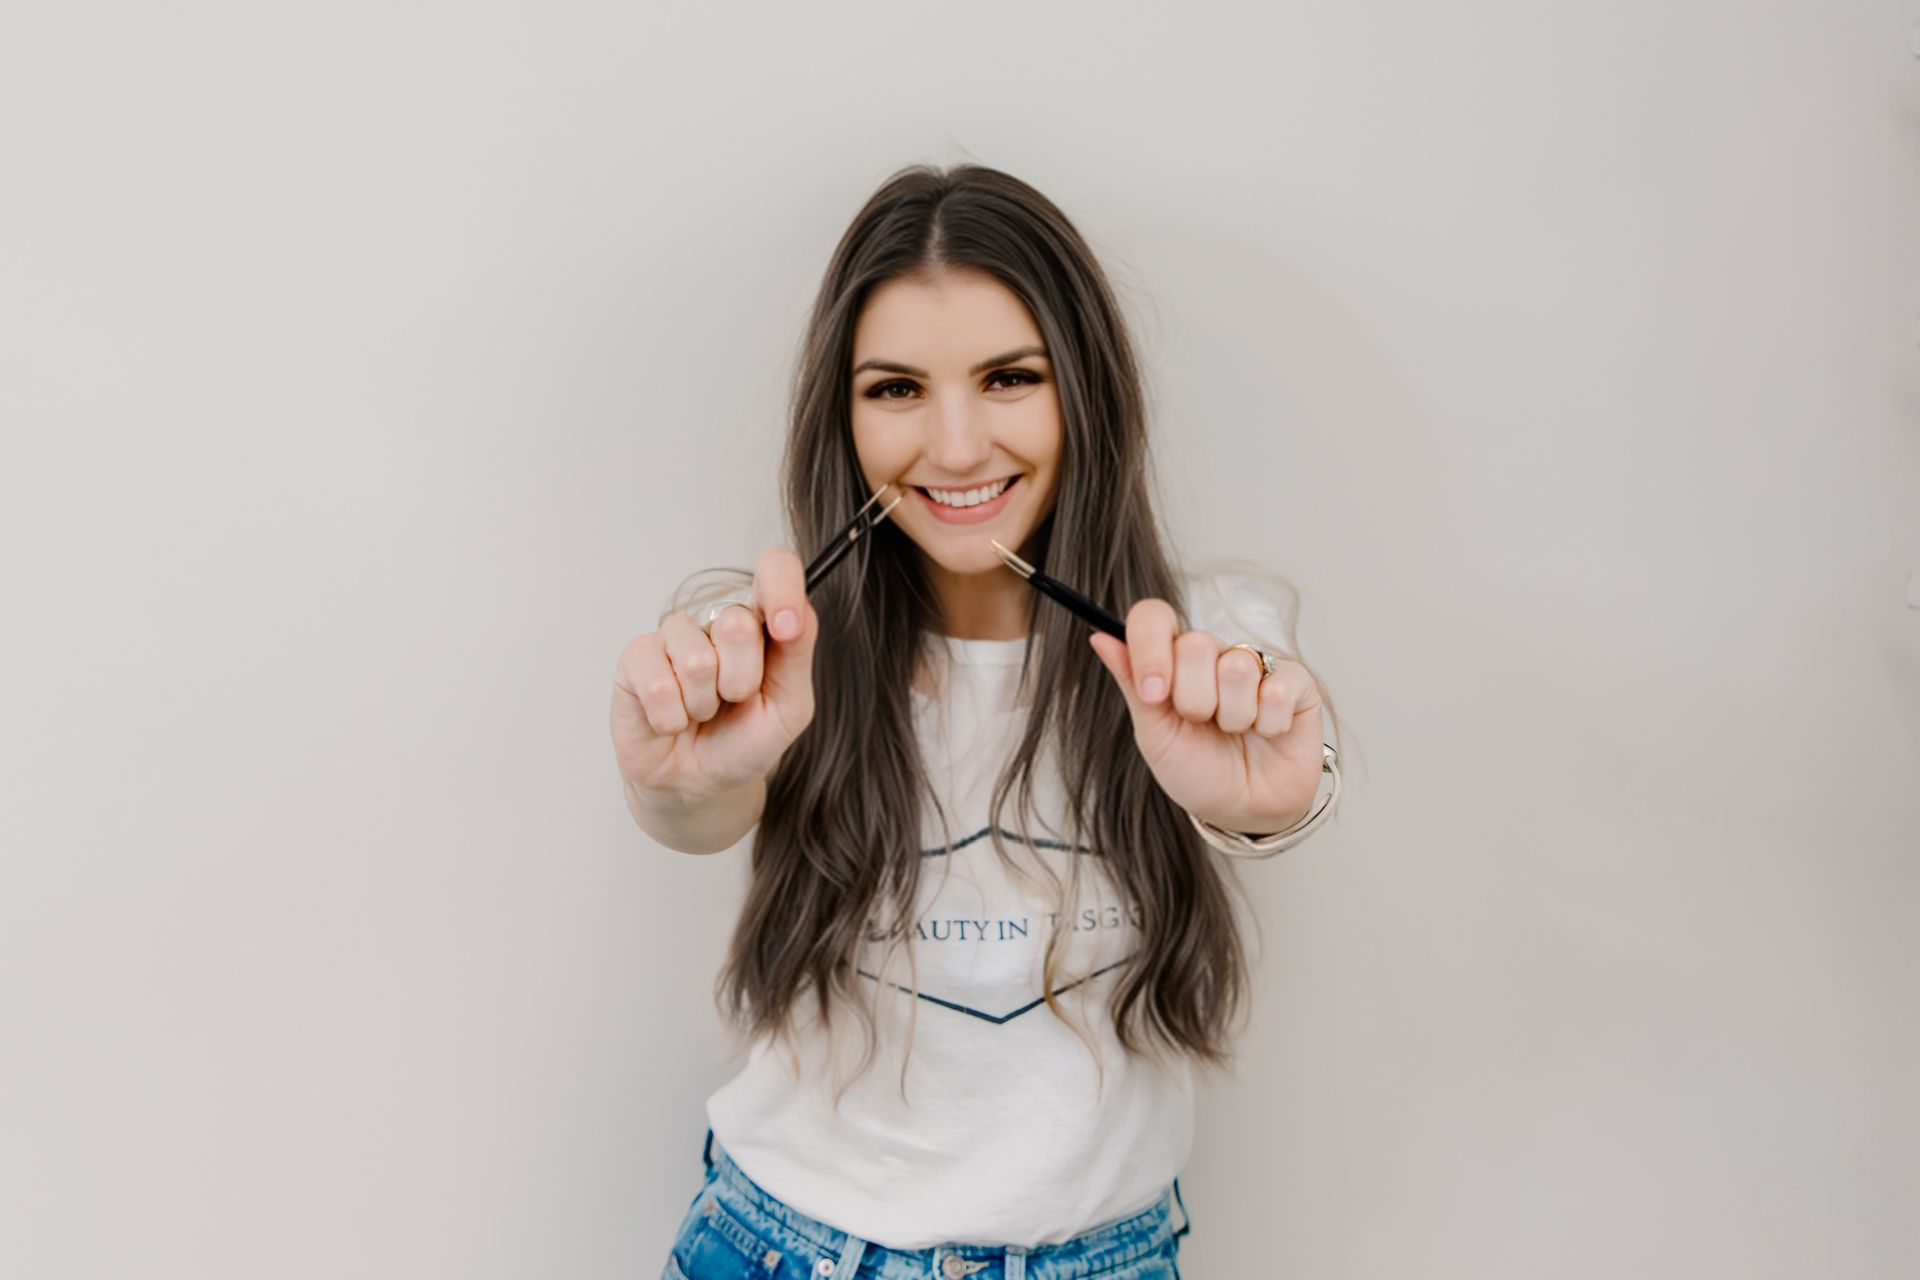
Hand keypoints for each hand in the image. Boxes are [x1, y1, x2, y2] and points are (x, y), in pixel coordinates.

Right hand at [610, 546, 817, 803]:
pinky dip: (671, 717)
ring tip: (701, 712)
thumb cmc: (744, 742)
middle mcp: (717, 621)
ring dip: (703, 704)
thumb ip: (797, 656)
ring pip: (696, 659)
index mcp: (763, 624)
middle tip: (733, 700)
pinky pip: (658, 684)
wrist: (698, 784)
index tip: (785, 627)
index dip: (781, 587)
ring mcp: (675, 637)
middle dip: (742, 680)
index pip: (776, 570)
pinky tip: (671, 721)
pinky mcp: (636, 658)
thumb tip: (797, 612)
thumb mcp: (789, 707)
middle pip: (738, 623)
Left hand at [1089, 598, 1323, 835]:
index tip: (1153, 693)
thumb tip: (1100, 637)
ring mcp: (1256, 665)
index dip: (1151, 648)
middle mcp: (1213, 654)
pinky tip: (1267, 732)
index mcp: (1172, 661)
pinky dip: (1269, 723)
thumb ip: (1133, 683)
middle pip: (1195, 644)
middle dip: (1194, 700)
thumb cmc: (1197, 771)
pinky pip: (1278, 689)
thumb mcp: (1155, 734)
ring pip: (1237, 667)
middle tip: (1202, 724)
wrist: (1243, 810)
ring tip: (1236, 731)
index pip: (1154, 618)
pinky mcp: (1296, 682)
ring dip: (1233, 716)